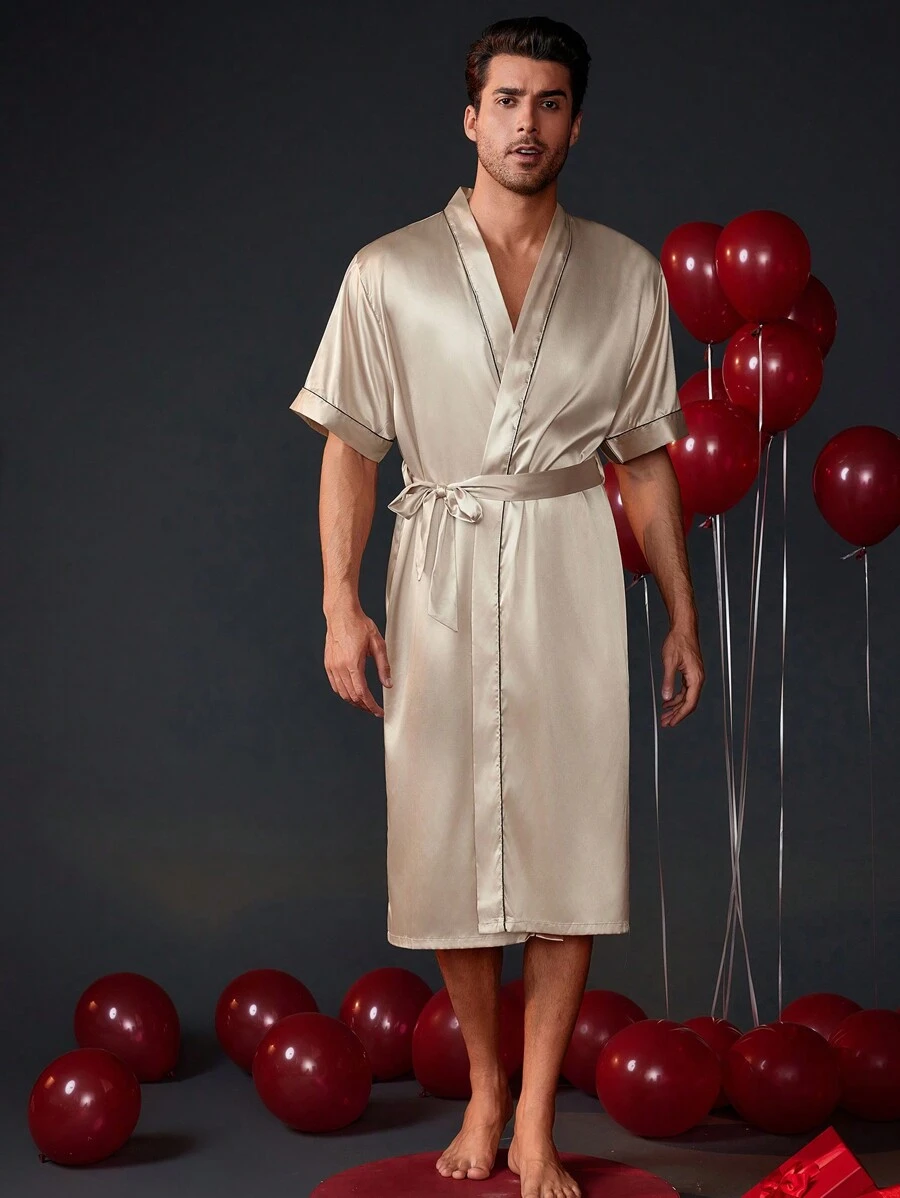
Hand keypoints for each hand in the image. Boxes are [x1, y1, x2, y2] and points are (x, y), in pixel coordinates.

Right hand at [324, 601, 392, 716]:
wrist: (341, 614)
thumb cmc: (359, 625)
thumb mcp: (378, 644)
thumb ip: (384, 666)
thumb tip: (388, 684)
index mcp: (353, 663)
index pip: (362, 693)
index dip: (371, 706)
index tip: (378, 712)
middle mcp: (340, 667)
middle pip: (351, 696)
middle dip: (364, 706)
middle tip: (374, 709)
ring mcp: (332, 666)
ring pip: (342, 693)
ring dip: (354, 701)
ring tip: (365, 703)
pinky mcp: (328, 664)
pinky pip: (335, 685)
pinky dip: (344, 693)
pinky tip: (352, 692)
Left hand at [660, 621, 703, 727]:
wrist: (683, 628)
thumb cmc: (678, 641)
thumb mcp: (669, 662)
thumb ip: (668, 681)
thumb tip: (666, 697)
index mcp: (696, 678)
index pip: (689, 703)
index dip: (680, 715)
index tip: (671, 723)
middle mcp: (698, 679)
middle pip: (689, 703)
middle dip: (677, 714)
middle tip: (665, 722)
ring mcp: (695, 676)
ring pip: (686, 697)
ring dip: (675, 707)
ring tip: (664, 715)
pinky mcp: (690, 673)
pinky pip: (685, 690)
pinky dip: (676, 697)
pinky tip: (667, 702)